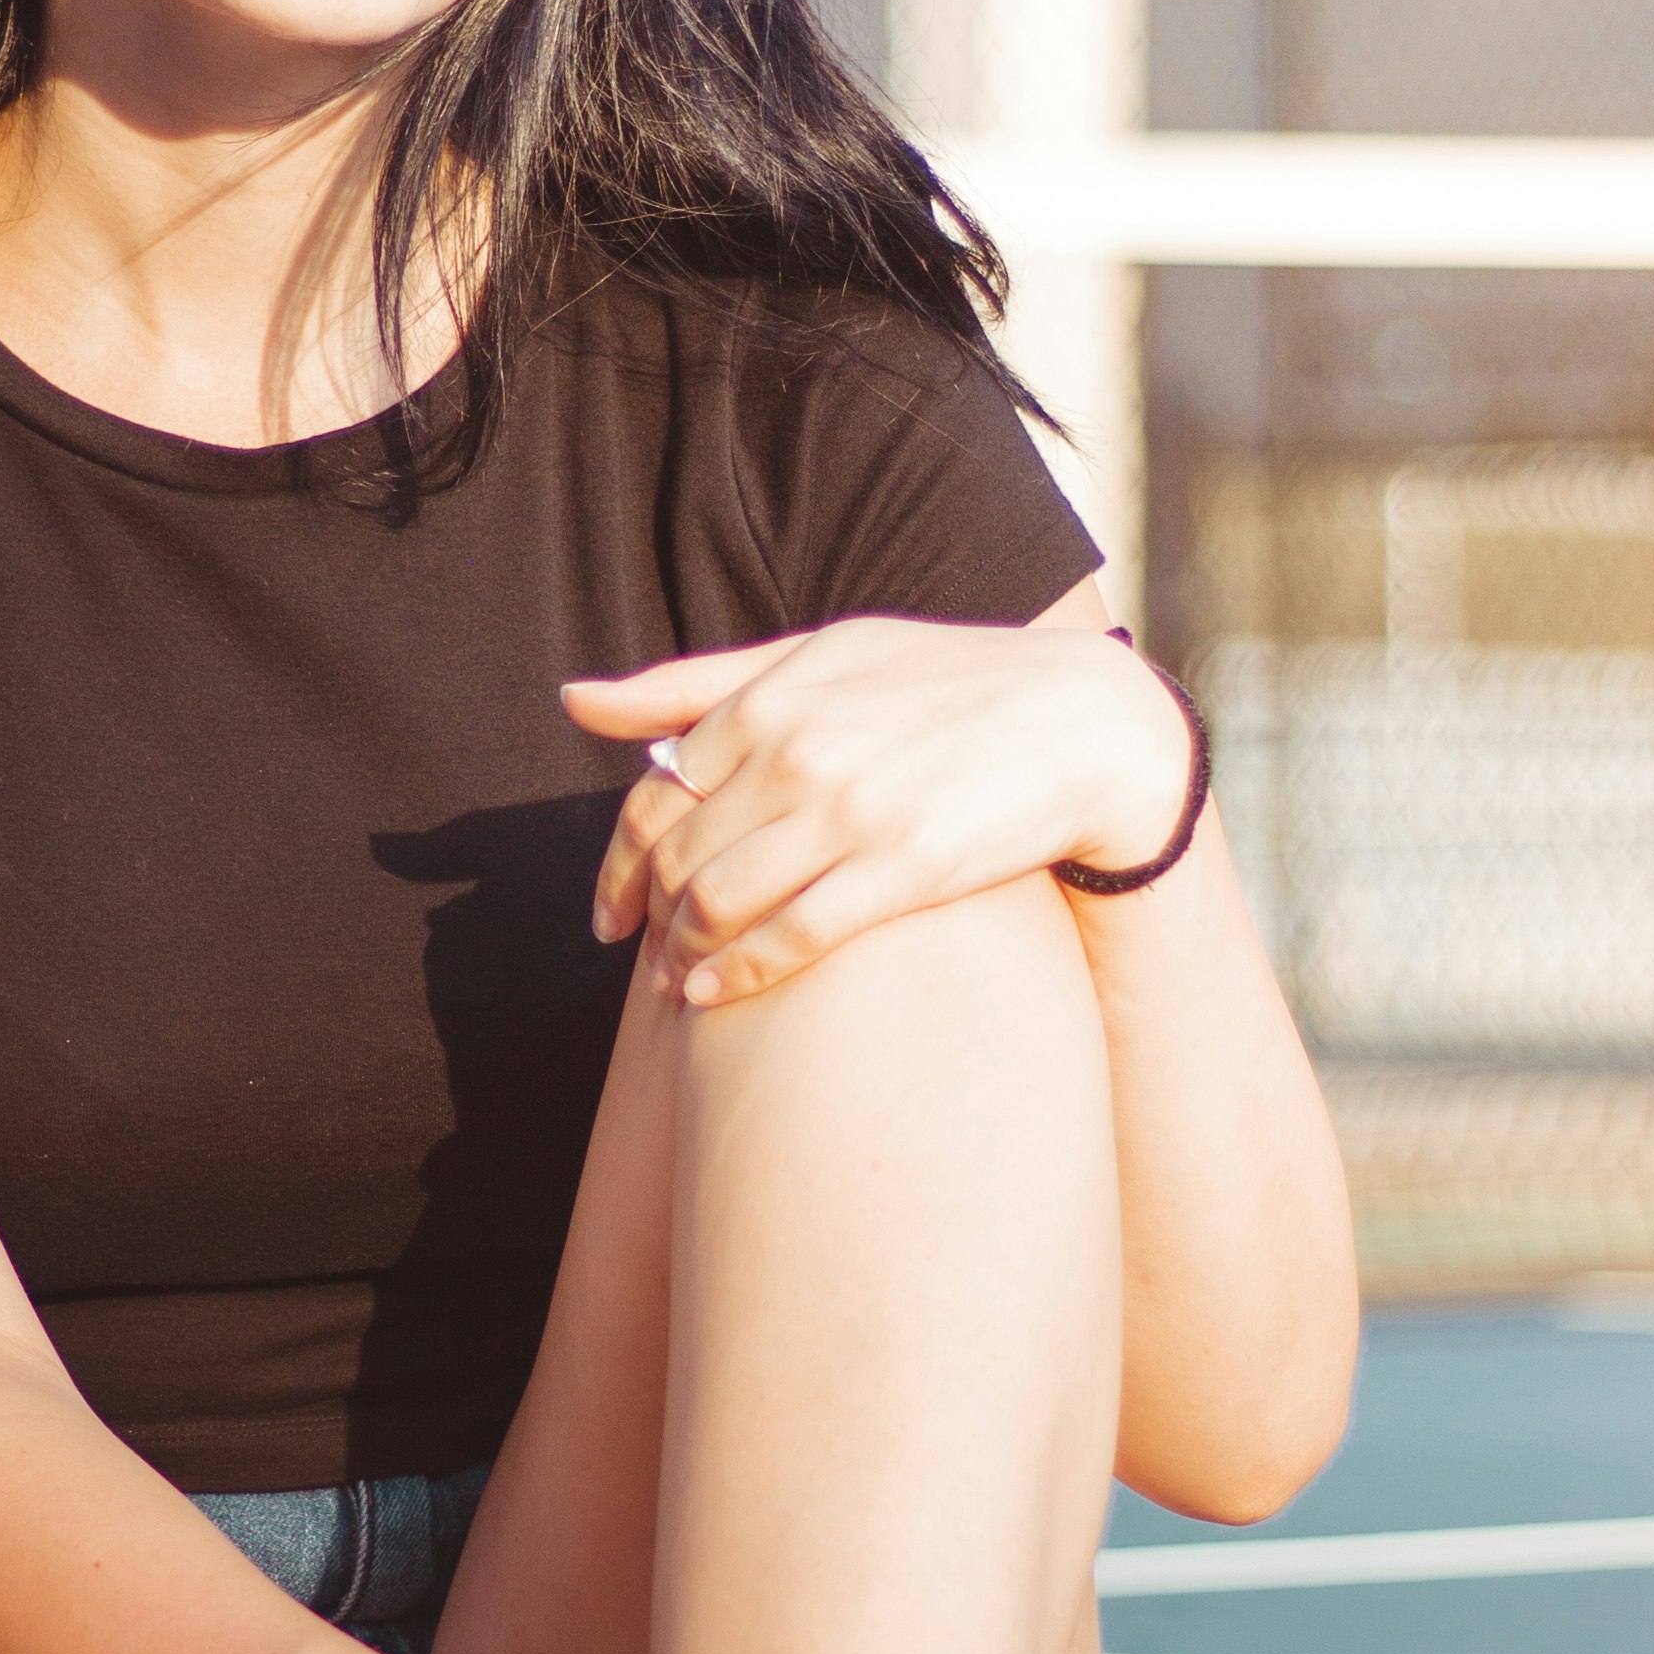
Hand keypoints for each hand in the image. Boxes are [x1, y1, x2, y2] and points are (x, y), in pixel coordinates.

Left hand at [566, 614, 1192, 1009]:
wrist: (1079, 724)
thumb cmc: (941, 683)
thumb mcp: (818, 655)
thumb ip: (694, 685)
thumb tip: (573, 701)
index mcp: (769, 701)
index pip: (651, 794)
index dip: (618, 862)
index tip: (611, 908)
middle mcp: (795, 756)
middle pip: (676, 856)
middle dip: (645, 917)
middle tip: (641, 954)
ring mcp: (846, 815)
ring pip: (716, 903)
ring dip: (678, 956)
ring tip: (674, 982)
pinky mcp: (899, 871)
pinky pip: (787, 939)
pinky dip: (733, 975)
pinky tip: (711, 997)